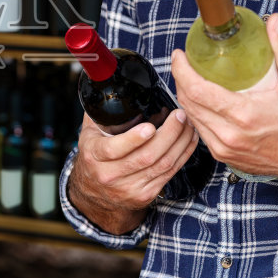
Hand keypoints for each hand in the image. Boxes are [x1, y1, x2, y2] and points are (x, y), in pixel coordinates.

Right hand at [68, 109, 198, 233]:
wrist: (93, 192)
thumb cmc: (94, 156)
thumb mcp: (89, 134)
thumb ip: (100, 112)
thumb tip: (112, 81)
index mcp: (94, 156)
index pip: (113, 150)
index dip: (133, 139)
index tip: (150, 126)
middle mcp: (110, 175)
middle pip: (145, 157)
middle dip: (168, 134)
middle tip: (180, 115)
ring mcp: (129, 188)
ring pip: (161, 165)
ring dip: (180, 143)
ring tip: (188, 124)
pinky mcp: (145, 195)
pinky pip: (169, 174)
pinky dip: (183, 155)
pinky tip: (188, 141)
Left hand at [170, 13, 277, 182]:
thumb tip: (273, 20)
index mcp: (244, 115)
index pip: (198, 90)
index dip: (181, 70)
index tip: (180, 55)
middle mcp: (229, 135)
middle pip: (189, 103)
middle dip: (180, 79)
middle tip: (184, 63)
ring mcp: (224, 149)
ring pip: (191, 118)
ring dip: (186, 97)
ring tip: (189, 78)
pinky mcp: (224, 157)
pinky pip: (200, 132)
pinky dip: (196, 114)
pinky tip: (200, 102)